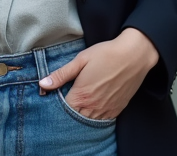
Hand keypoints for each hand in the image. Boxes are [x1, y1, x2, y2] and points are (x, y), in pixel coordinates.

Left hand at [38, 28, 158, 119]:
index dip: (57, 105)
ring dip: (82, 116)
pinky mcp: (117, 110)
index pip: (63, 110)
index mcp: (81, 95)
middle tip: (67, 101)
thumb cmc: (106, 54)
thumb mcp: (81, 60)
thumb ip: (61, 74)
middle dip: (69, 112)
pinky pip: (103, 121)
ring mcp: (106, 110)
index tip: (55, 97)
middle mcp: (93, 107)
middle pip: (75, 119)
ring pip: (89, 122)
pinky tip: (93, 107)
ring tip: (80, 104)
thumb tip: (42, 84)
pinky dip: (95, 117)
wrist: (134, 55)